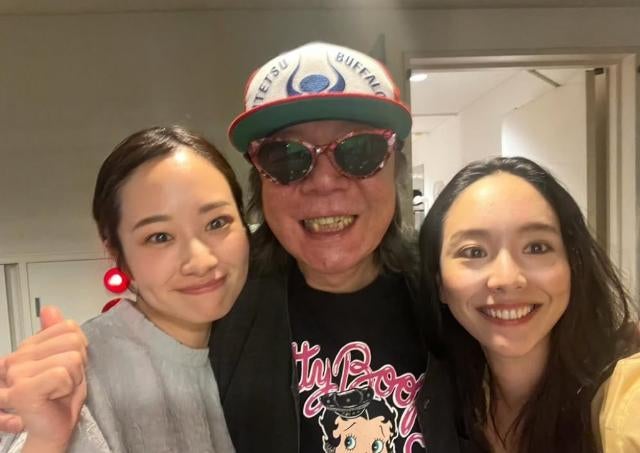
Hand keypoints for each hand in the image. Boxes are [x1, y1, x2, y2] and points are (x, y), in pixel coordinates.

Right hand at [0, 307, 87, 448]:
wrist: (52, 431)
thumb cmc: (60, 399)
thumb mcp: (68, 360)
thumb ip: (61, 334)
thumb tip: (50, 309)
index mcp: (29, 347)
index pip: (68, 327)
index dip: (79, 347)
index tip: (69, 366)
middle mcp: (18, 358)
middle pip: (73, 341)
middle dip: (79, 363)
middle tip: (66, 381)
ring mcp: (17, 374)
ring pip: (71, 358)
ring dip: (75, 377)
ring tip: (61, 389)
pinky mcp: (22, 390)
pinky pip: (61, 374)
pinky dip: (68, 386)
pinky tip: (56, 396)